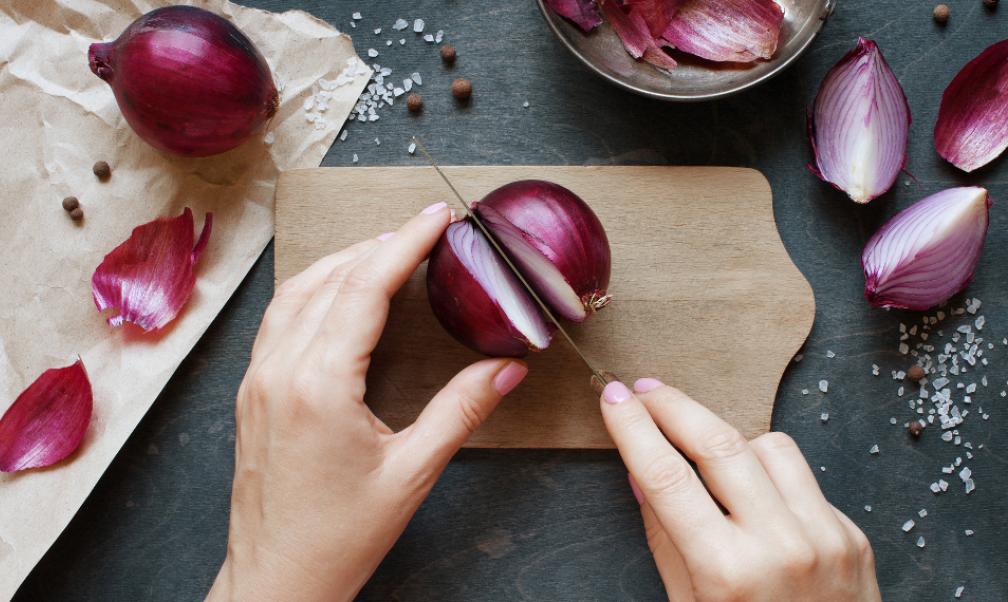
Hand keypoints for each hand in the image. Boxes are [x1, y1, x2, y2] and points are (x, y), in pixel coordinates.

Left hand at [206, 203, 527, 600]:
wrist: (277, 580)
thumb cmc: (339, 536)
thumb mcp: (412, 472)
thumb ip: (461, 411)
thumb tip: (507, 369)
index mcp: (319, 384)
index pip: (366, 288)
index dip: (406, 244)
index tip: (437, 216)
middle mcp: (280, 370)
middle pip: (331, 278)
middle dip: (380, 245)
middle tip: (425, 229)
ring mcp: (258, 379)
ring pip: (298, 292)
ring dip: (343, 261)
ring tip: (387, 250)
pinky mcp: (252, 391)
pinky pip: (280, 318)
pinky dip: (314, 289)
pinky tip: (338, 293)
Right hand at [600, 378, 879, 601]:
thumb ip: (666, 538)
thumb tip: (641, 473)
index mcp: (728, 574)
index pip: (667, 477)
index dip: (633, 428)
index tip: (615, 398)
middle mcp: (781, 547)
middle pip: (719, 443)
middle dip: (674, 405)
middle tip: (645, 388)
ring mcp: (826, 537)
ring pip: (769, 445)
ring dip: (728, 438)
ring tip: (701, 451)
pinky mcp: (852, 534)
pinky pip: (802, 477)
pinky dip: (770, 472)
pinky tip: (752, 493)